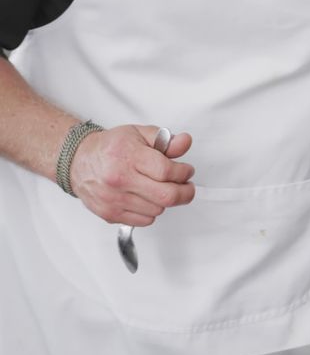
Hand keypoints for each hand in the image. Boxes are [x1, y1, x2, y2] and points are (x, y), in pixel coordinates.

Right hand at [69, 125, 195, 225]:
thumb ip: (165, 140)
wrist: (78, 160)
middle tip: (186, 186)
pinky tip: (146, 198)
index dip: (184, 172)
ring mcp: (113, 199)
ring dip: (166, 200)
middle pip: (166, 195)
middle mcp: (119, 179)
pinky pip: (145, 220)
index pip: (167, 171)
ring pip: (158, 209)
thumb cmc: (110, 148)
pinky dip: (152, 211)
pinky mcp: (110, 214)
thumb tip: (185, 142)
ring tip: (161, 188)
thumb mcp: (139, 134)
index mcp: (128, 156)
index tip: (186, 171)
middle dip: (185, 192)